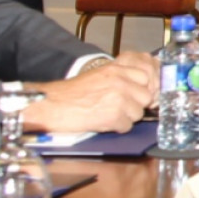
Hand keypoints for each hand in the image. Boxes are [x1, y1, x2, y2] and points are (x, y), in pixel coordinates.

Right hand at [25, 52, 156, 134]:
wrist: (52, 105)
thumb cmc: (73, 93)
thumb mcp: (99, 76)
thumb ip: (121, 77)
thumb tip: (144, 86)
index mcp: (116, 69)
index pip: (146, 76)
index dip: (142, 88)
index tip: (136, 95)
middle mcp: (120, 81)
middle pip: (146, 96)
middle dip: (135, 104)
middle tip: (118, 107)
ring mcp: (118, 98)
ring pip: (138, 113)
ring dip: (126, 117)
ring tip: (107, 113)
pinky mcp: (114, 116)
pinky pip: (127, 126)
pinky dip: (116, 127)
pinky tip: (102, 121)